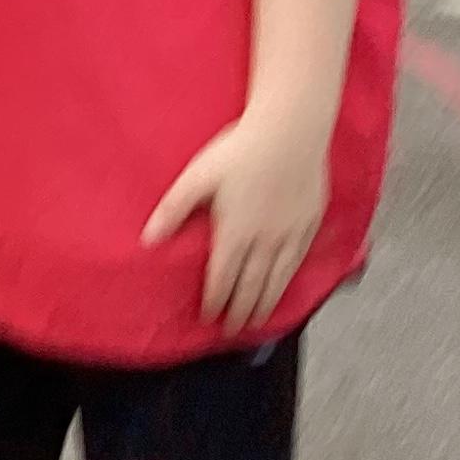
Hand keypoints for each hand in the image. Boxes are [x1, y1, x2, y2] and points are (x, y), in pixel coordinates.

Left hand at [144, 108, 330, 329]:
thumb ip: (173, 210)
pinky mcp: (310, 221)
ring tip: (258, 319)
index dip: (215, 301)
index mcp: (234, 232)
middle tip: (233, 330)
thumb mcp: (197, 177)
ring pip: (278, 278)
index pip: (222, 278)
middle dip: (241, 311)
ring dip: (266, 302)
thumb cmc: (240, 150)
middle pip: (251, 286)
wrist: (292, 129)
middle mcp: (264, 240)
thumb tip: (149, 240)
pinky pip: (300, 260)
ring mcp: (290, 233)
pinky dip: (290, 279)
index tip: (209, 317)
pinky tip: (286, 284)